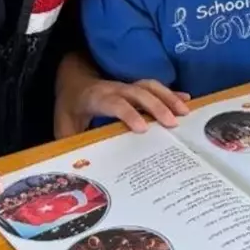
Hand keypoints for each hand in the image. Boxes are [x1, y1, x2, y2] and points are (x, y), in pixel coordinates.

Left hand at [55, 77, 190, 137]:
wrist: (72, 81)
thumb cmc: (70, 106)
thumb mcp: (63, 125)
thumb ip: (69, 143)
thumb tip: (76, 167)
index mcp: (95, 98)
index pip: (114, 103)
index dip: (128, 113)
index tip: (143, 129)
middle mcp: (114, 88)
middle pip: (137, 92)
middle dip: (156, 106)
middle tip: (173, 124)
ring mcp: (126, 86)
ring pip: (149, 86)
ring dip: (168, 97)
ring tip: (185, 112)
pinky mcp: (134, 87)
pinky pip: (154, 87)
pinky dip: (170, 93)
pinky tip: (186, 100)